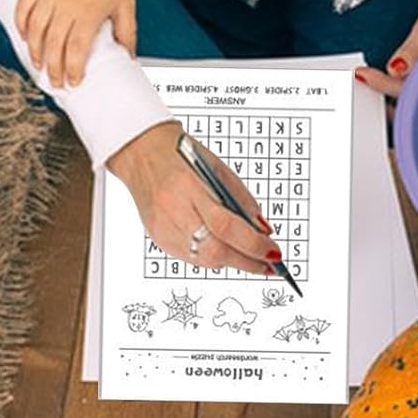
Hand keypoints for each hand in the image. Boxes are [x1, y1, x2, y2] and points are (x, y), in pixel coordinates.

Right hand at [15, 0, 135, 88]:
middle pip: (54, 43)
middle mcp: (66, 2)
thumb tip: (128, 59)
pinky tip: (26, 38)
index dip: (73, 69)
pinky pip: (23, 7)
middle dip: (53, 67)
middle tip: (56, 82)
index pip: (76, 49)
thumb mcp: (126, 6)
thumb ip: (127, 34)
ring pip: (35, 28)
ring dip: (35, 50)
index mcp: (88, 11)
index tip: (74, 82)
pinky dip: (21, 24)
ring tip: (39, 66)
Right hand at [106, 122, 280, 275]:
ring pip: (206, 260)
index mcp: (190, 188)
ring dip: (232, 260)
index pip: (226, 227)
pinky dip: (213, 257)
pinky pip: (193, 258)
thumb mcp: (220, 170)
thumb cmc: (183, 158)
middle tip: (269, 264)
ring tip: (249, 256)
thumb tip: (264, 231)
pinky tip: (223, 248)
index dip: (253, 244)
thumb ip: (243, 201)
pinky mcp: (160, 240)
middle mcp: (173, 212)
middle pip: (216, 251)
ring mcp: (164, 229)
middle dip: (248, 262)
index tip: (274, 252)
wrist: (143, 153)